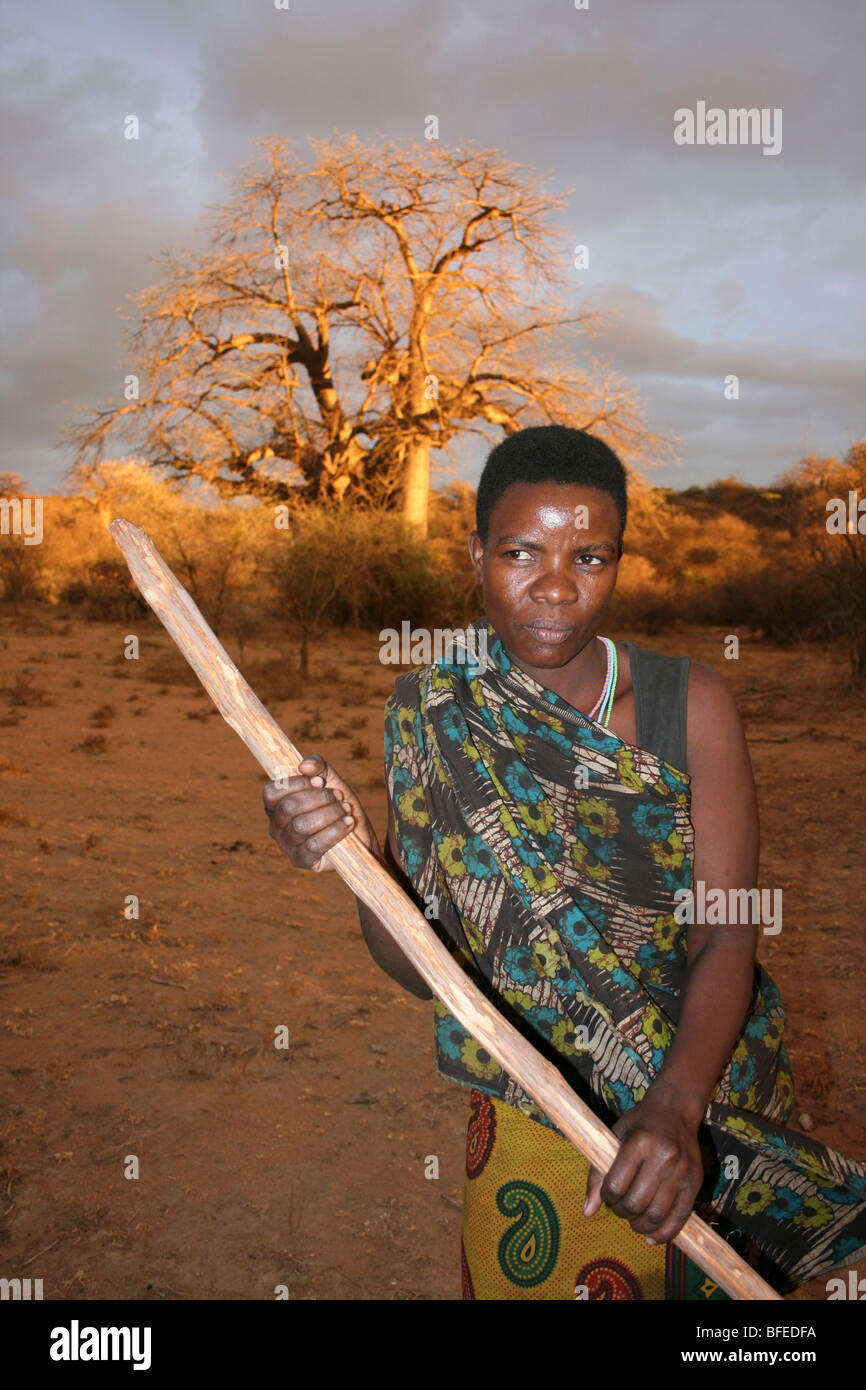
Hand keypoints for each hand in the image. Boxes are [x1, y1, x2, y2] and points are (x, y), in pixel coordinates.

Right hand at [262, 754, 380, 870]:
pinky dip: (333, 831)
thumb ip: (318, 766)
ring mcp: (286, 845)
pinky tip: (347, 823)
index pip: (272, 792)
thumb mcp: (331, 780)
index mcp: (276, 805)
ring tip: (345, 810)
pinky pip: (313, 845)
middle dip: (319, 798)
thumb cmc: (339, 805)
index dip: (297, 784)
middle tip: (339, 797)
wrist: (359, 835)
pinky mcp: (301, 860)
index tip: (321, 781)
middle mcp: (275, 826)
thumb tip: (304, 765)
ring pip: (301, 826)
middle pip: (288, 808)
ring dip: (330, 814)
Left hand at [583, 1095, 703, 1243]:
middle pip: (636, 1203)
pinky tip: (652, 1237)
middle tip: (621, 1207)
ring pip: (656, 1215)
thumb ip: (598, 1174)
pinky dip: (664, 1234)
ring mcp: (682, 1171)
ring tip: (634, 1220)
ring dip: (640, 1226)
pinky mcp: (695, 1183)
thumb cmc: (639, 1125)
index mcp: (640, 1142)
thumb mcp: (614, 1137)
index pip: (616, 1185)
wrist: (675, 1111)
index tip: (608, 1194)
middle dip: (622, 1212)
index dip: (607, 1196)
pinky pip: (680, 1218)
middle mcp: (663, 1157)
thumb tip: (587, 1212)